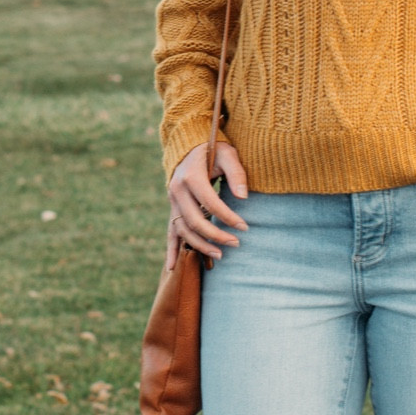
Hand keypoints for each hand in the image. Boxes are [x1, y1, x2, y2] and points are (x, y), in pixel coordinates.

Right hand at [166, 141, 249, 266]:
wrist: (189, 146)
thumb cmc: (212, 149)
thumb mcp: (227, 154)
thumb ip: (237, 173)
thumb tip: (243, 197)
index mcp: (190, 177)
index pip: (210, 203)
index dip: (228, 217)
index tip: (245, 227)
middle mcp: (177, 191)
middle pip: (194, 220)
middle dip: (215, 234)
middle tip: (236, 243)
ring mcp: (172, 202)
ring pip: (182, 229)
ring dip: (199, 245)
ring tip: (220, 255)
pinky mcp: (173, 209)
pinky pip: (170, 232)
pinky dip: (171, 250)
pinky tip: (172, 268)